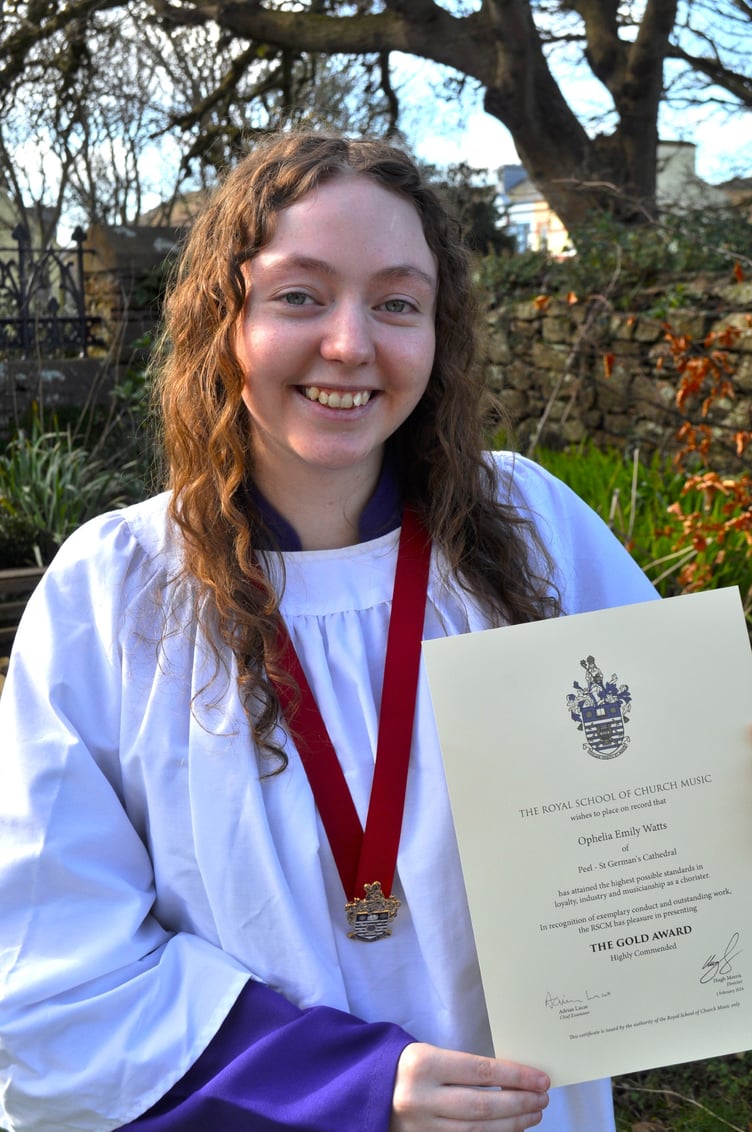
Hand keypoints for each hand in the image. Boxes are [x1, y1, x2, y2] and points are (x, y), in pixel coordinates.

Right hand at [390, 1042, 549, 1130]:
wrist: (365, 1090)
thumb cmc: (404, 1066)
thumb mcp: (428, 1054)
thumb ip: (463, 1066)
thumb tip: (510, 1077)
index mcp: (423, 1065)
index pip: (480, 1071)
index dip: (515, 1076)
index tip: (541, 1078)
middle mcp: (422, 1098)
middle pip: (483, 1106)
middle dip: (519, 1103)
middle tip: (543, 1098)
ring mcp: (423, 1126)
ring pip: (478, 1130)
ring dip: (512, 1124)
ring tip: (535, 1113)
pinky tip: (512, 1130)